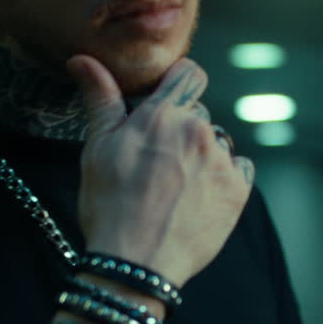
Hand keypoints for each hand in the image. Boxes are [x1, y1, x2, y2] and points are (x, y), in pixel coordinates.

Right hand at [66, 55, 254, 287]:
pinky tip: (199, 197)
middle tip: (158, 164)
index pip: (189, 73)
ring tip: (176, 187)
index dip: (179, 84)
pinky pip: (239, 169)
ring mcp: (222, 161)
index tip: (168, 102)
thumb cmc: (109, 206)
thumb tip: (83, 59)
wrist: (135, 265)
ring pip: (217, 143)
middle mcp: (198, 131)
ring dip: (203, 156)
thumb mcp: (97, 149)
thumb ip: (101, 99)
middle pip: (199, 114)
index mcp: (162, 115)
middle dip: (181, 130)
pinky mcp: (239, 190)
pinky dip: (224, 178)